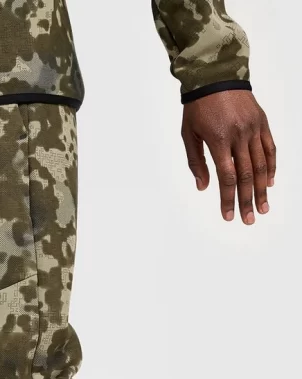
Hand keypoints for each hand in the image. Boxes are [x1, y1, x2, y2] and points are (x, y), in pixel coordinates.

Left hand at [181, 90, 275, 224]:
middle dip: (247, 200)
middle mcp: (239, 135)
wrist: (216, 75)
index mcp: (219, 140)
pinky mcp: (262, 122)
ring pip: (262, 164)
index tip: (228, 216)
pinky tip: (270, 183)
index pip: (227, 177)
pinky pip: (270, 148)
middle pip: (246, 175)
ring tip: (263, 207)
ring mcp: (253, 128)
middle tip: (249, 219)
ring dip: (263, 189)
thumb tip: (203, 187)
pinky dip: (272, 166)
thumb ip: (196, 162)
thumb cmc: (198, 107)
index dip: (228, 199)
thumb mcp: (188, 135)